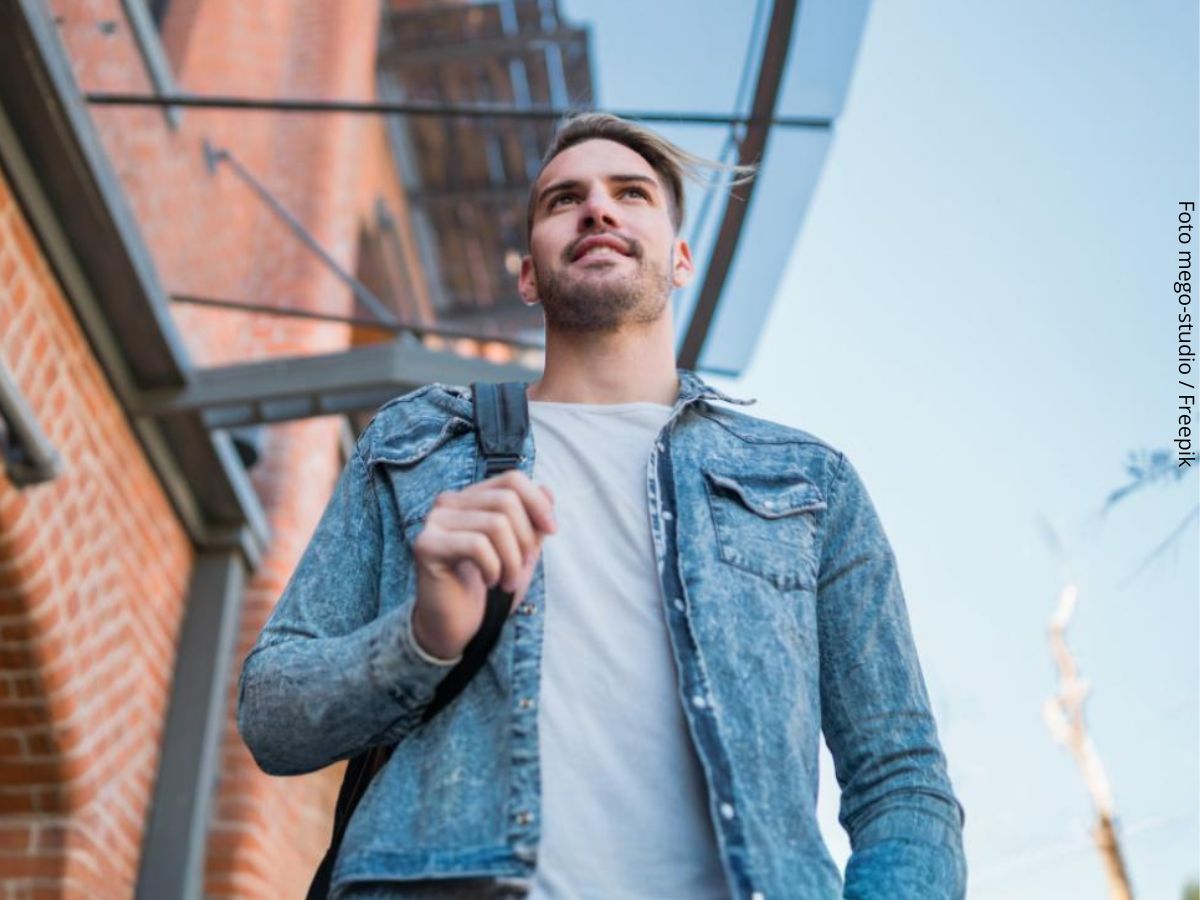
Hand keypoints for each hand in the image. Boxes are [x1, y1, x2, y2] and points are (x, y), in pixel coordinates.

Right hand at [410, 470, 555, 659]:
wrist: (458, 626)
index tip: (551, 531)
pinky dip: (493, 568)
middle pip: (506, 500)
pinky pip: (477, 545)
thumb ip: (533, 522)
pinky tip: (489, 582)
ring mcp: (435, 521)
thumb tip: (548, 491)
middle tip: (522, 568)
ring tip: (508, 582)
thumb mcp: (521, 551)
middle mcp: (449, 502)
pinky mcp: (426, 545)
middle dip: (525, 538)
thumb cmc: (488, 588)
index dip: (538, 502)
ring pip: (495, 523)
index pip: (512, 479)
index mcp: (472, 498)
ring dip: (512, 560)